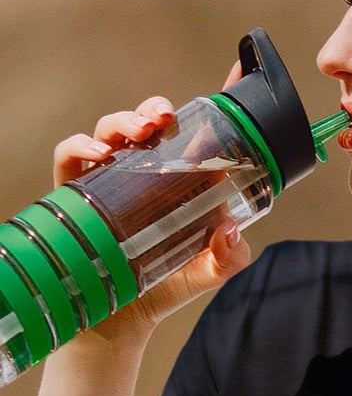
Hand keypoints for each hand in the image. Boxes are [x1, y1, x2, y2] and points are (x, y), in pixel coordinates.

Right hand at [51, 95, 251, 339]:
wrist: (125, 317)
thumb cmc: (170, 285)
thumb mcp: (211, 272)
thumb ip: (229, 256)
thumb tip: (229, 231)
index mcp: (185, 182)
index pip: (198, 134)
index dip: (216, 103)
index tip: (236, 77)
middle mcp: (149, 173)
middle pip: (150, 123)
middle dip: (157, 109)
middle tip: (167, 116)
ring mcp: (113, 179)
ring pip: (112, 131)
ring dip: (125, 121)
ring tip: (142, 129)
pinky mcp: (81, 192)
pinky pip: (72, 155)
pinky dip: (82, 145)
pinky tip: (100, 154)